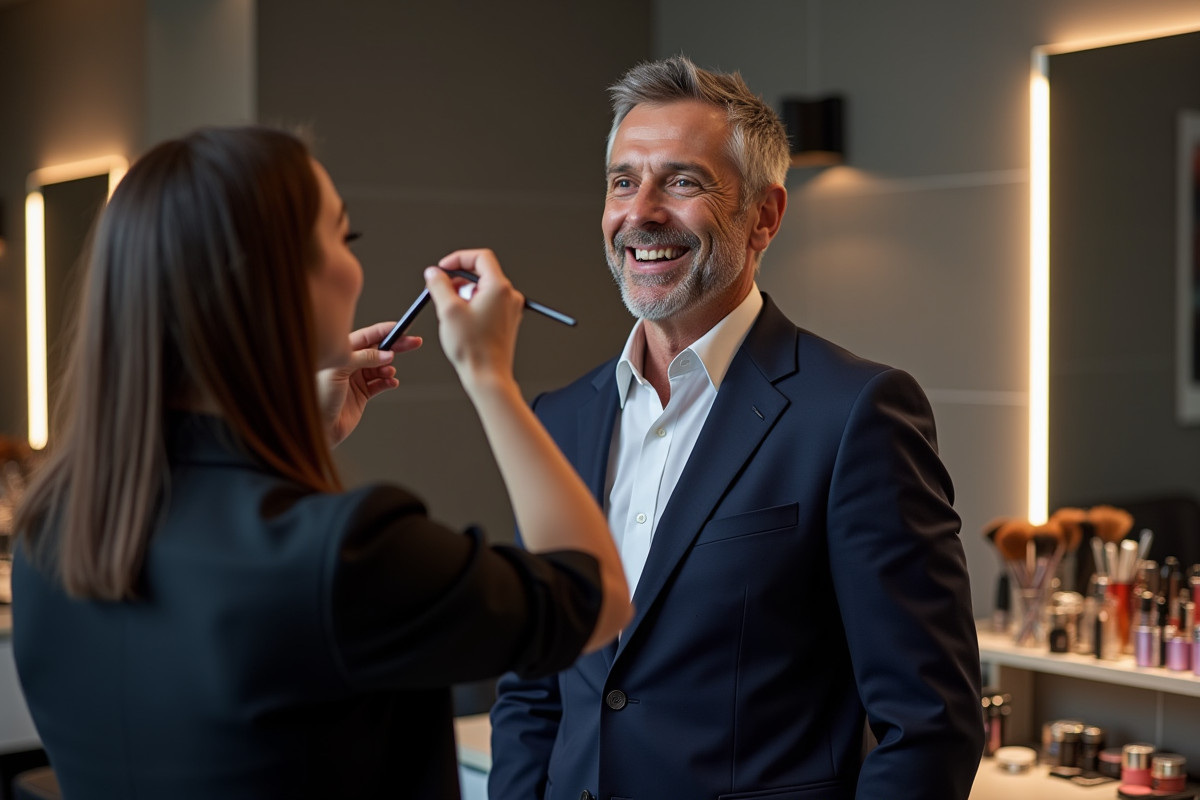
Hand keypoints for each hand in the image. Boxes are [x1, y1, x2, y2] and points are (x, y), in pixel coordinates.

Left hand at [317, 321, 421, 446]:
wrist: (319, 426)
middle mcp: (349, 364)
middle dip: (396, 346)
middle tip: (413, 342)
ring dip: (388, 368)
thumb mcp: (339, 370)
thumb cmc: (319, 396)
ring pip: (380, 367)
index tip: (401, 328)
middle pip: (378, 350)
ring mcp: (356, 379)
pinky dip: (388, 382)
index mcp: (341, 353)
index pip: (367, 336)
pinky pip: (381, 384)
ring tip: (389, 372)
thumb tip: (386, 353)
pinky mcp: (362, 394)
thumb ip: (363, 358)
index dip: (385, 331)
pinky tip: (391, 382)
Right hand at [425, 249, 523, 392]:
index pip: (480, 257)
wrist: (488, 375)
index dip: (458, 259)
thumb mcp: (448, 311)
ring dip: (463, 294)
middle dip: (458, 280)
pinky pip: (487, 304)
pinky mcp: (506, 321)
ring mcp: (510, 309)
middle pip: (481, 274)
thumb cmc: (474, 349)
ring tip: (451, 312)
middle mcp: (509, 296)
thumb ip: (439, 285)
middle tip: (442, 291)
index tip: (443, 268)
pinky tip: (461, 322)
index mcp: (499, 288)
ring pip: (483, 290)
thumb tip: (433, 273)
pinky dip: (472, 306)